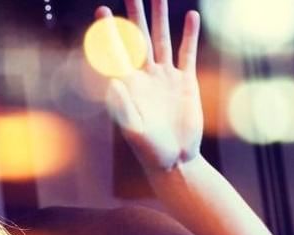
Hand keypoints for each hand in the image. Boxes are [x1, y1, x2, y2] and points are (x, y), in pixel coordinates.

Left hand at [94, 0, 202, 171]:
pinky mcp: (185, 83)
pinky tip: (191, 17)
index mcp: (129, 87)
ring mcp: (165, 78)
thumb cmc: (149, 151)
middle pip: (138, 39)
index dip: (108, 33)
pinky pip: (187, 54)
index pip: (115, 53)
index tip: (101, 11)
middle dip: (134, 15)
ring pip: (162, 40)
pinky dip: (190, 36)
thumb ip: (123, 108)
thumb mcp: (134, 132)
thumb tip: (113, 83)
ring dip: (161, 18)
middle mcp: (145, 77)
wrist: (175, 161)